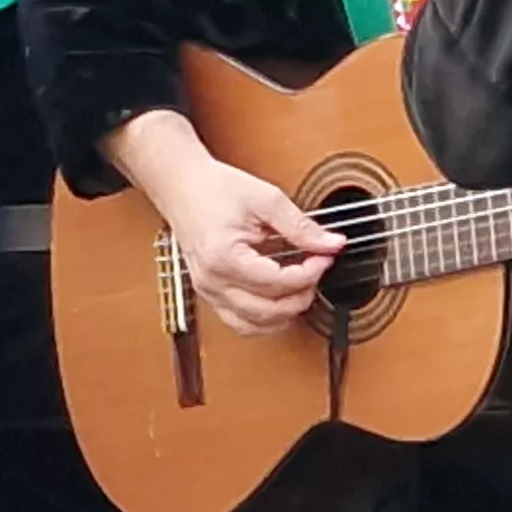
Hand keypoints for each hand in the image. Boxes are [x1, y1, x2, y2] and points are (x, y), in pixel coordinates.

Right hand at [149, 156, 343, 333]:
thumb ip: (301, 226)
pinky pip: (238, 322)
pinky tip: (279, 304)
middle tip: (316, 272)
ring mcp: (208, 290)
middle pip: (268, 310)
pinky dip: (263, 320)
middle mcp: (213, 281)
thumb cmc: (213, 189)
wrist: (181, 186)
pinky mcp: (208, 292)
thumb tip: (331, 243)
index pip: (278, 282)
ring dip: (283, 314)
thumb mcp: (265, 200)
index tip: (324, 258)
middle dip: (301, 296)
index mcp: (224, 258)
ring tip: (301, 290)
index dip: (310, 273)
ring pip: (253, 325)